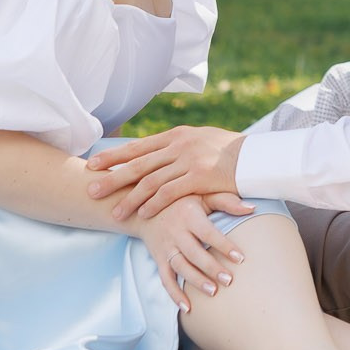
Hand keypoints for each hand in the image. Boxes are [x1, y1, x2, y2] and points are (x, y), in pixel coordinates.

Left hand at [87, 124, 246, 221]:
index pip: (138, 146)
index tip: (93, 163)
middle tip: (91, 189)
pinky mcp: (200, 176)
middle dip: (111, 177)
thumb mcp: (202, 138)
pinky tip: (143, 214)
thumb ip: (180, 144)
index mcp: (177, 134)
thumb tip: (162, 150)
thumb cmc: (231, 150)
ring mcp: (188, 160)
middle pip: (137, 163)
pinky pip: (170, 193)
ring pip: (150, 181)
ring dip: (130, 198)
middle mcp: (179, 145)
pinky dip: (154, 204)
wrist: (258, 155)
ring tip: (115, 212)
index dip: (113, 156)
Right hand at [138, 195, 245, 312]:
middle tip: (229, 281)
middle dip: (211, 268)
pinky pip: (165, 279)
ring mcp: (166, 247)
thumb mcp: (201, 194)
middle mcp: (176, 232)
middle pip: (194, 253)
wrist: (144, 207)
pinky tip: (187, 308)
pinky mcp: (158, 259)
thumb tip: (252, 207)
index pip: (208, 233)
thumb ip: (226, 201)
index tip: (241, 258)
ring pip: (180, 267)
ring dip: (195, 281)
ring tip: (213, 293)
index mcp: (189, 215)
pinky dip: (174, 294)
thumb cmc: (181, 200)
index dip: (224, 246)